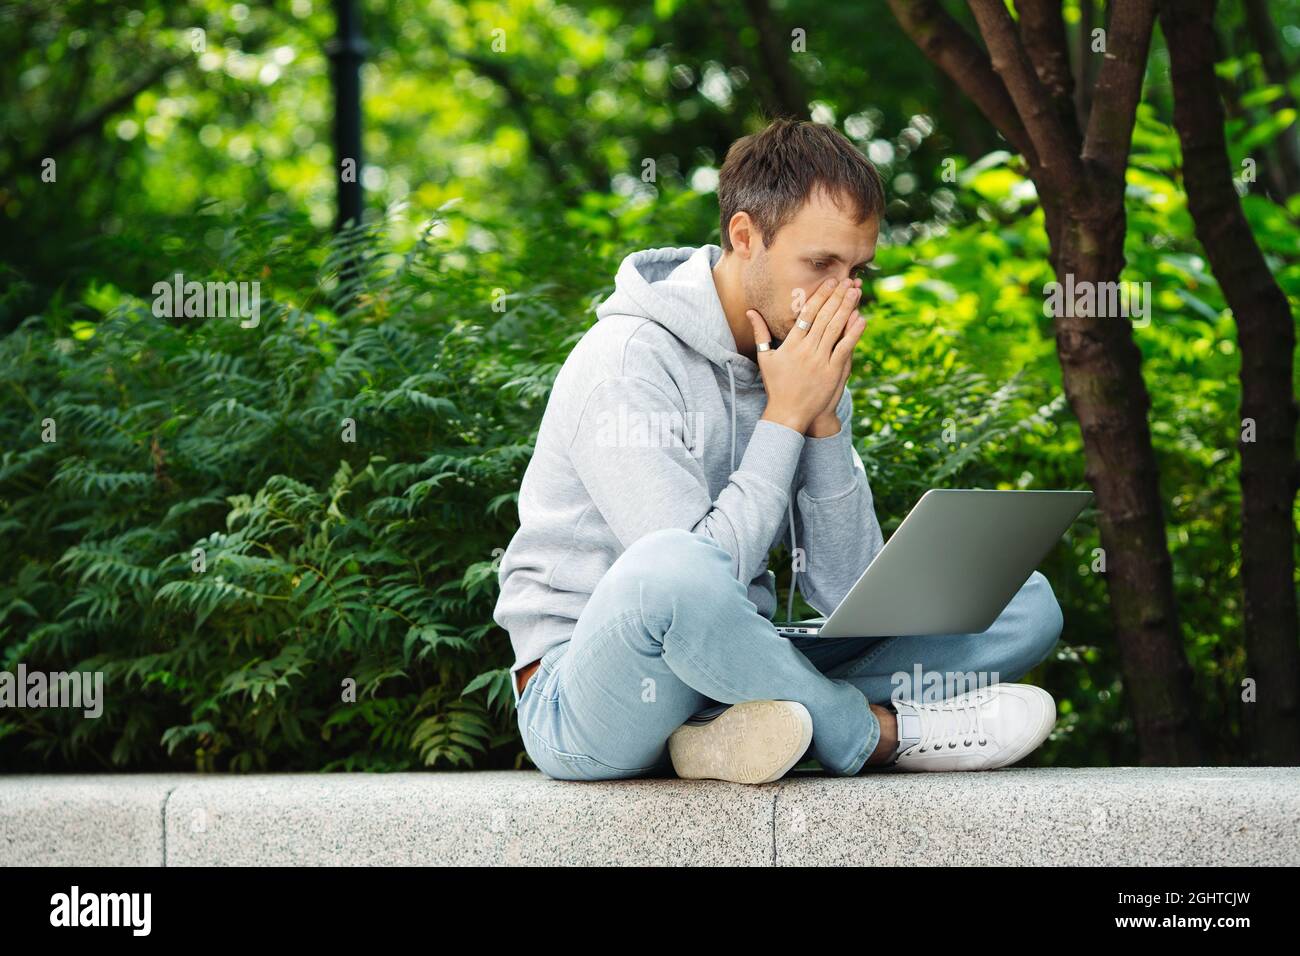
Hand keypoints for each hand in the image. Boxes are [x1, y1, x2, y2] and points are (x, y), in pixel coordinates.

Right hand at [748, 276, 864, 434]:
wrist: (788, 413)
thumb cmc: (776, 385)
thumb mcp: (765, 358)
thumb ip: (760, 332)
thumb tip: (751, 311)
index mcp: (791, 344)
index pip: (808, 313)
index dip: (820, 295)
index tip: (830, 281)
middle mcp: (806, 350)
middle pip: (825, 317)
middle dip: (837, 296)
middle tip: (848, 280)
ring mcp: (821, 361)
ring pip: (836, 329)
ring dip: (847, 308)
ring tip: (856, 292)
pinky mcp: (832, 372)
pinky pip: (844, 348)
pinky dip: (853, 333)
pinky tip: (861, 318)